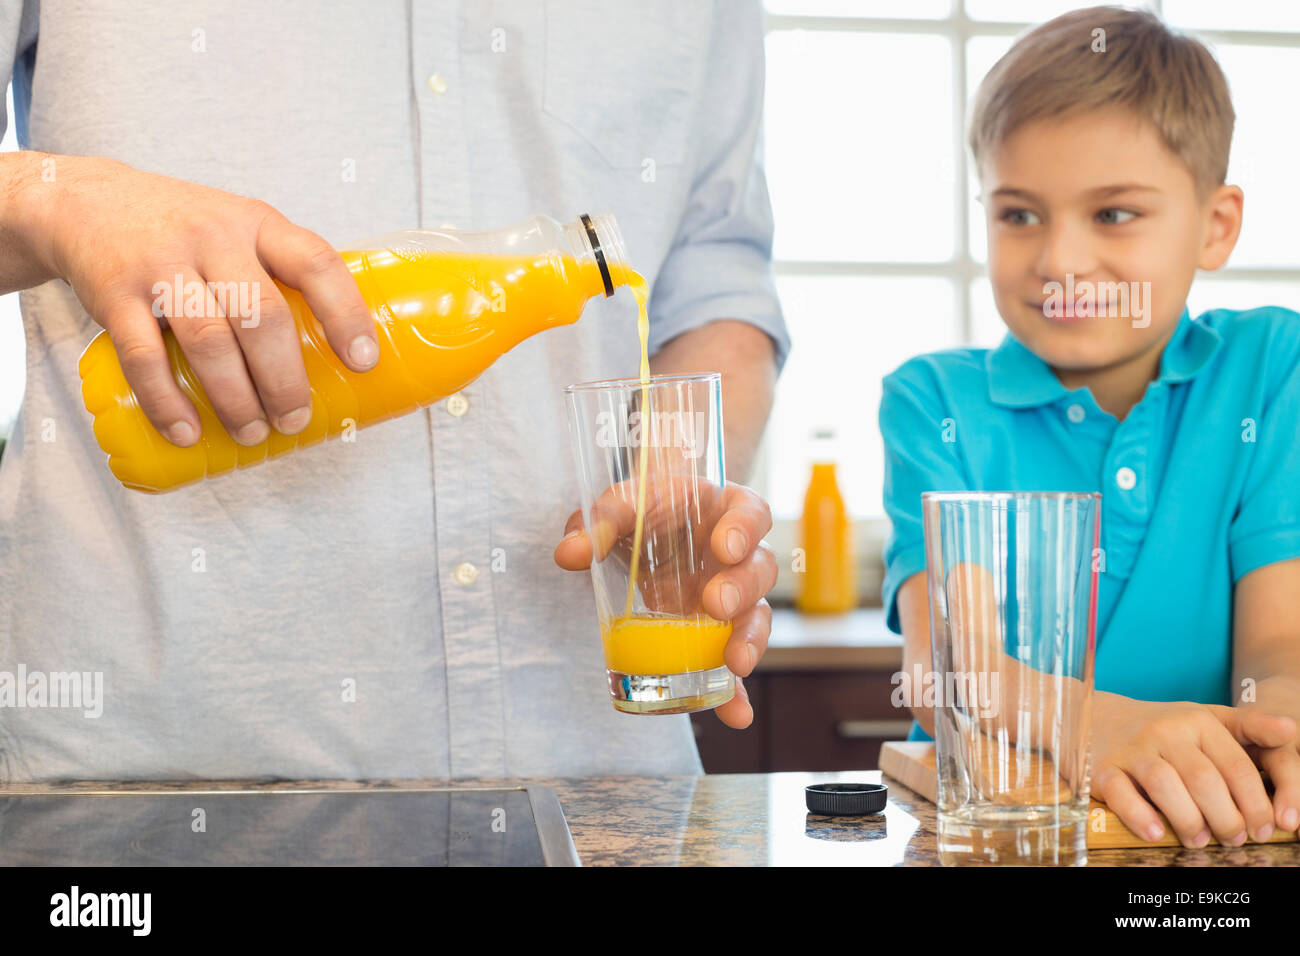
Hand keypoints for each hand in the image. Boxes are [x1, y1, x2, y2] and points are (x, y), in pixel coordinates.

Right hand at [18, 154, 378, 445]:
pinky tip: (187, 432)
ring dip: (235, 397)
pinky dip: (167, 402)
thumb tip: (337, 354)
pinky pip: (144, 357)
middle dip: (285, 379)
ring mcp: (161, 265)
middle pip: (262, 316)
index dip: (346, 314)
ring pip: (209, 340)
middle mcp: (214, 238)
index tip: (364, 362)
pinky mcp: (115, 295)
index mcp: (258, 223)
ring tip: (252, 432)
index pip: (316, 264)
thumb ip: (281, 274)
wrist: (85, 199)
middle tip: (295, 420)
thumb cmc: (186, 229)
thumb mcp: (241, 227)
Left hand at [554, 478, 776, 728]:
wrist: (645, 531)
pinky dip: (735, 691)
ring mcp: (736, 596)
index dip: (745, 529)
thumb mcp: (620, 507)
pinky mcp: (721, 634)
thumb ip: (598, 521)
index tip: (725, 547)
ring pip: (757, 616)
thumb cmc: (644, 511)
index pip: (751, 512)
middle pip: (760, 568)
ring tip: (736, 664)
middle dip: (742, 589)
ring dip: (749, 641)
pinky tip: (735, 715)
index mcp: (725, 509)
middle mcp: (741, 554)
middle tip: (716, 605)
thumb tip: (568, 553)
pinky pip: (732, 663)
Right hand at [1092, 695, 1297, 845]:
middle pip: (1204, 780)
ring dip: (1188, 821)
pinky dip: (1140, 816)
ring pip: (1164, 785)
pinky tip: (1156, 833)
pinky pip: (1120, 793)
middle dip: (1226, 819)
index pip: (1237, 767)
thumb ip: (1251, 727)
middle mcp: (1165, 731)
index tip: (1263, 830)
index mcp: (1198, 721)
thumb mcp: (1208, 720)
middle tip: (1234, 840)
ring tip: (1199, 841)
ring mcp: (1132, 748)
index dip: (1255, 805)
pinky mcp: (1103, 768)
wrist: (1099, 718)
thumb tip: (1290, 730)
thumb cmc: (1166, 731)